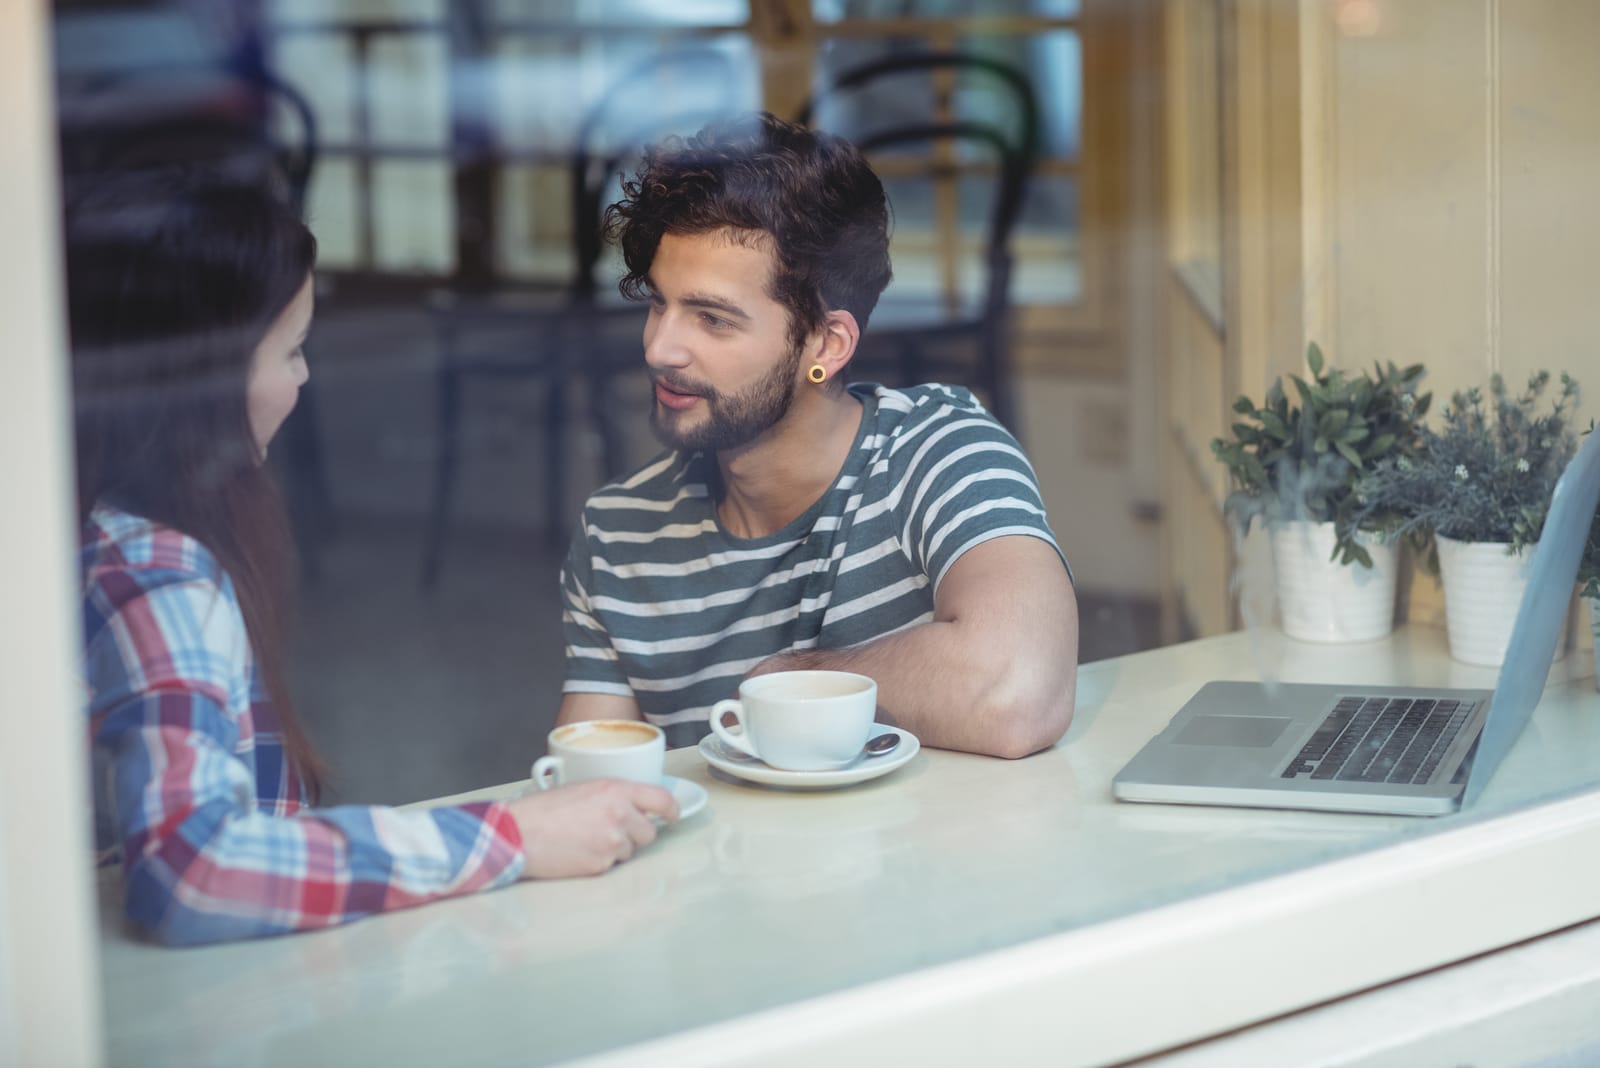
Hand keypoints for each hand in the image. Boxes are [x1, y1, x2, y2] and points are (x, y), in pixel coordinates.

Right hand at [505, 780, 678, 878]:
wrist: (519, 833)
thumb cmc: (543, 810)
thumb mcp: (584, 789)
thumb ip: (613, 796)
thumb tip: (633, 808)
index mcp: (616, 790)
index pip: (661, 799)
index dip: (671, 810)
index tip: (672, 816)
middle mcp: (619, 815)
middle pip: (648, 833)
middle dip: (635, 834)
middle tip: (610, 831)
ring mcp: (612, 842)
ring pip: (630, 852)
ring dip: (615, 849)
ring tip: (586, 840)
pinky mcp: (601, 865)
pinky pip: (612, 866)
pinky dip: (599, 862)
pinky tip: (578, 852)